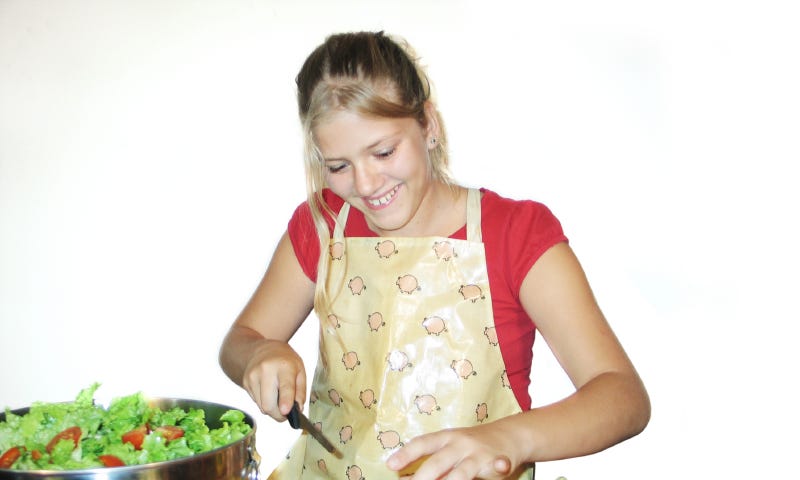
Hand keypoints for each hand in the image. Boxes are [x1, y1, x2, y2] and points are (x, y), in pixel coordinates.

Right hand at [241, 339, 305, 421]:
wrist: (262, 349)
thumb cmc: (285, 360)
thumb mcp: (300, 370)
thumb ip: (301, 391)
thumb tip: (298, 409)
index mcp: (284, 366)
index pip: (285, 386)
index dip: (285, 401)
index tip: (285, 411)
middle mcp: (266, 370)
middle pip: (268, 404)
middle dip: (278, 415)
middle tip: (286, 412)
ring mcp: (253, 376)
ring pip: (261, 406)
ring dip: (271, 408)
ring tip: (277, 396)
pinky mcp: (245, 382)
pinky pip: (256, 402)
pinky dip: (264, 402)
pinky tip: (268, 390)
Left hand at [386, 422, 522, 479]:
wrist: (509, 434)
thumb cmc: (470, 445)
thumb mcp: (449, 450)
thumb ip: (430, 464)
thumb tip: (405, 479)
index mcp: (445, 438)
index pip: (422, 444)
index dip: (406, 454)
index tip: (391, 465)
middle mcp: (460, 444)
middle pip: (438, 461)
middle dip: (424, 477)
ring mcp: (478, 453)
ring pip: (463, 471)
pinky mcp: (498, 460)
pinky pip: (499, 464)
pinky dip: (500, 465)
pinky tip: (500, 466)